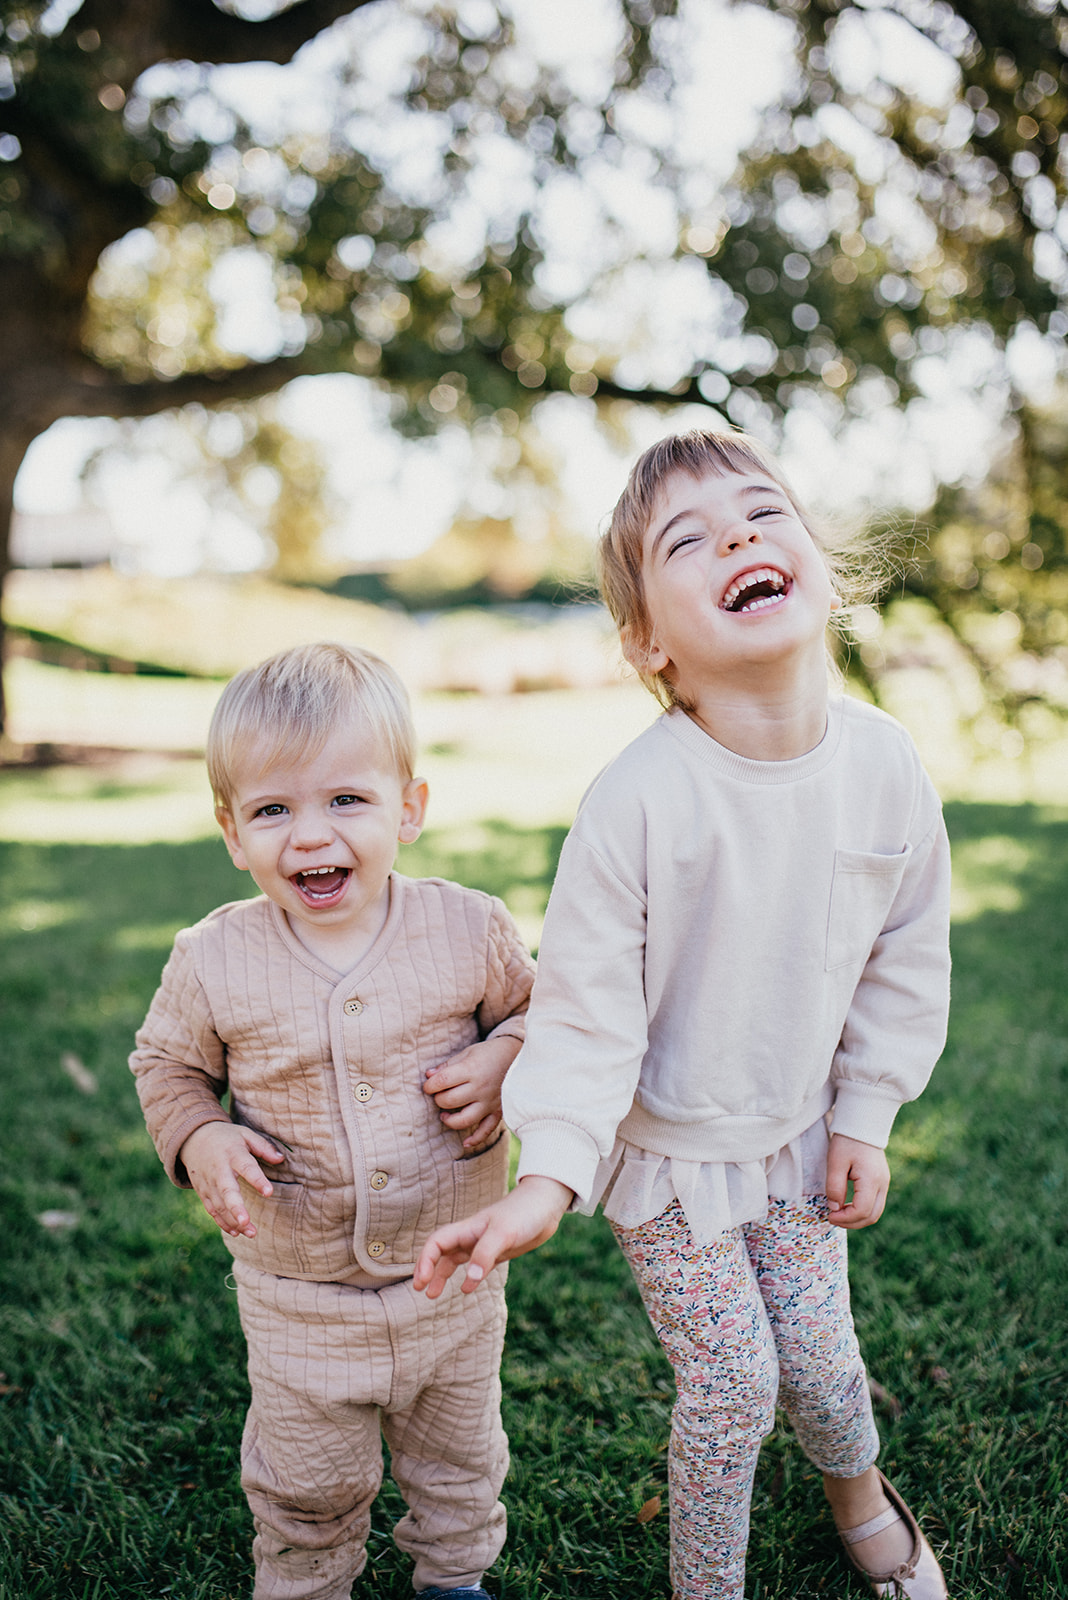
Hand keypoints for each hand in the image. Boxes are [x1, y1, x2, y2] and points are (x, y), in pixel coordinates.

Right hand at [179, 1121, 285, 1238]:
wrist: (193, 1138)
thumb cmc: (226, 1137)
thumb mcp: (245, 1134)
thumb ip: (263, 1146)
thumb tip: (281, 1159)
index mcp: (232, 1153)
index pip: (246, 1167)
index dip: (257, 1180)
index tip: (269, 1192)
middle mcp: (218, 1170)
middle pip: (227, 1191)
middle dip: (236, 1208)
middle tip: (247, 1222)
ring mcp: (208, 1182)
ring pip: (219, 1205)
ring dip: (233, 1221)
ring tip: (251, 1233)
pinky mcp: (202, 1192)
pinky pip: (212, 1210)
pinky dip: (222, 1222)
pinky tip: (236, 1232)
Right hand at [413, 1175, 572, 1298]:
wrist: (546, 1206)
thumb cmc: (524, 1213)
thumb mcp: (503, 1233)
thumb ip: (485, 1255)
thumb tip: (468, 1283)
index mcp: (467, 1229)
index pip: (436, 1243)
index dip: (425, 1261)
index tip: (421, 1281)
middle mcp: (471, 1237)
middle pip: (440, 1252)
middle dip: (427, 1269)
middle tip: (419, 1289)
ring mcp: (483, 1245)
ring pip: (454, 1261)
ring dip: (441, 1275)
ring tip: (432, 1295)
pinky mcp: (496, 1252)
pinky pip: (474, 1267)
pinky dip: (465, 1278)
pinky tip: (465, 1289)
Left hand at [423, 1034, 521, 1151]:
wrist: (518, 1057)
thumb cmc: (489, 1053)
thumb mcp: (467, 1053)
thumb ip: (447, 1066)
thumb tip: (428, 1076)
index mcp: (471, 1069)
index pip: (442, 1081)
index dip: (429, 1085)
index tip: (428, 1085)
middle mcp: (480, 1088)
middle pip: (450, 1101)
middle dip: (438, 1099)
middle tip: (439, 1094)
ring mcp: (490, 1102)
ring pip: (464, 1119)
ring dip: (449, 1120)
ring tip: (444, 1114)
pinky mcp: (498, 1111)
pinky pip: (486, 1130)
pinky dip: (475, 1139)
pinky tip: (465, 1142)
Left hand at [826, 1133, 889, 1228]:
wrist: (862, 1124)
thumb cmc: (847, 1141)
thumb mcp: (835, 1162)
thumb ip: (834, 1186)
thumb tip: (834, 1208)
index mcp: (871, 1180)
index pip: (862, 1210)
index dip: (845, 1218)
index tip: (829, 1215)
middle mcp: (882, 1184)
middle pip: (872, 1216)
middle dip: (852, 1223)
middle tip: (833, 1218)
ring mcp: (884, 1183)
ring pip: (875, 1212)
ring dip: (858, 1218)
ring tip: (839, 1214)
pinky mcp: (882, 1181)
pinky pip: (875, 1204)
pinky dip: (862, 1211)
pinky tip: (847, 1206)